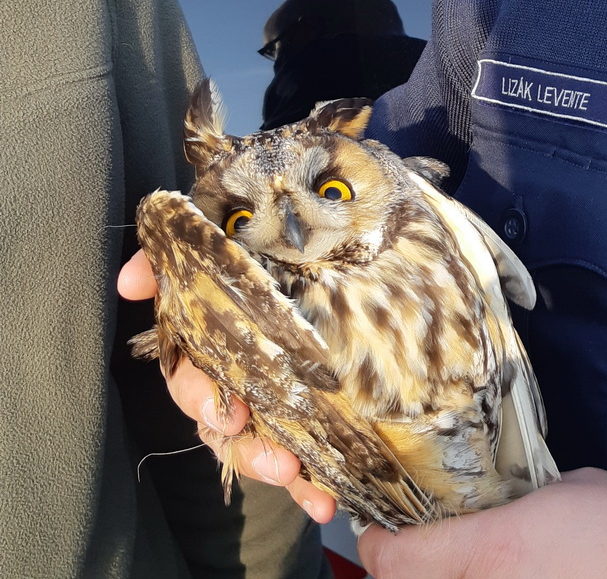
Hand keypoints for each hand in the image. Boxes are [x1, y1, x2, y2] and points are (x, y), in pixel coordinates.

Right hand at [118, 250, 336, 522]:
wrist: (343, 239)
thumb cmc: (277, 245)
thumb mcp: (228, 238)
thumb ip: (173, 256)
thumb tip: (131, 281)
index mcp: (215, 338)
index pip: (189, 376)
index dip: (199, 396)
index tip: (228, 411)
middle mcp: (236, 374)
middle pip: (219, 420)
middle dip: (239, 441)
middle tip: (270, 452)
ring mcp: (271, 398)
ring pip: (254, 445)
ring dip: (268, 464)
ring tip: (294, 473)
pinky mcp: (307, 420)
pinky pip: (302, 459)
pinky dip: (308, 487)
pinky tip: (322, 502)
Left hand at [358, 467, 606, 577]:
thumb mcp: (568, 488)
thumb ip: (513, 497)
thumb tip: (489, 503)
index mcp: (492, 550)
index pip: (392, 562)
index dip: (377, 544)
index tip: (384, 532)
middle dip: (409, 570)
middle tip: (427, 548)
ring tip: (476, 564)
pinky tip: (513, 577)